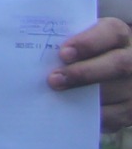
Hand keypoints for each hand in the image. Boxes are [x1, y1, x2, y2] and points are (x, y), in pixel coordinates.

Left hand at [50, 17, 131, 131]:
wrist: (108, 69)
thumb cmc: (84, 50)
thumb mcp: (79, 37)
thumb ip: (64, 37)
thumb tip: (28, 43)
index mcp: (119, 34)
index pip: (111, 32)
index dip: (88, 42)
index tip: (63, 53)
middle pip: (119, 65)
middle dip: (84, 73)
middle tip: (53, 79)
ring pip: (120, 93)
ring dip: (86, 97)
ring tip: (57, 98)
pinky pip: (117, 116)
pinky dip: (94, 116)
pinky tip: (71, 113)